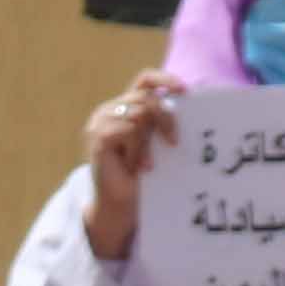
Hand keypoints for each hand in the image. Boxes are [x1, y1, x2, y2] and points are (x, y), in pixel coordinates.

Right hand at [77, 72, 182, 265]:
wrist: (120, 205)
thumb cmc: (140, 175)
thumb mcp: (155, 141)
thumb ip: (161, 119)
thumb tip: (186, 99)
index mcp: (123, 107)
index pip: (145, 79)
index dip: (165, 80)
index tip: (185, 91)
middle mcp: (108, 110)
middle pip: (147, 98)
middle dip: (166, 120)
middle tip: (173, 143)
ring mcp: (99, 123)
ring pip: (139, 114)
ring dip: (148, 141)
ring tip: (145, 163)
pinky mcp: (98, 137)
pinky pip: (129, 130)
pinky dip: (138, 150)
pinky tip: (137, 166)